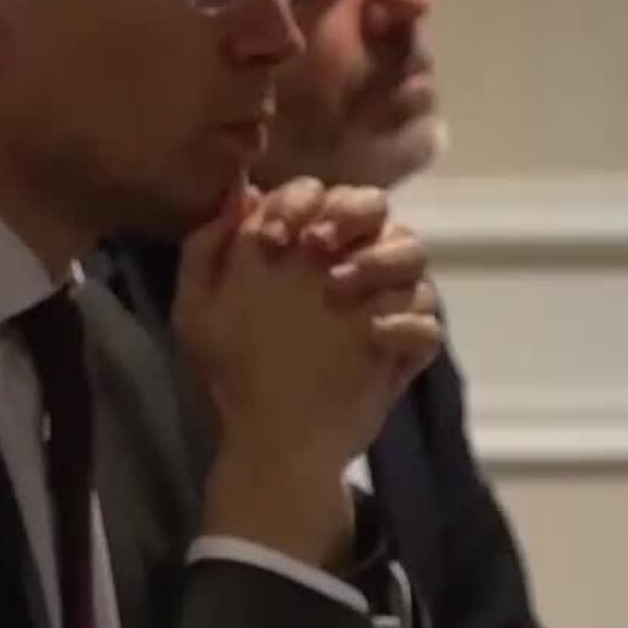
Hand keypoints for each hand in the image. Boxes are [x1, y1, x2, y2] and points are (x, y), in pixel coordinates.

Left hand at [174, 181, 439, 565]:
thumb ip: (206, 247)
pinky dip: (406, 323)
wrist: (268, 439)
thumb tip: (240, 188)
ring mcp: (381, 301)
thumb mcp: (199, 309)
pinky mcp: (405, 346)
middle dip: (351, 214)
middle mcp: (344, 262)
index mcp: (299, 245)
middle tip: (317, 247)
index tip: (271, 238)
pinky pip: (429, 320)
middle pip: (375, 206)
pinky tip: (372, 338)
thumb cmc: (229, 368)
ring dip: (381, 259)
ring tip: (338, 290)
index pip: (316, 193)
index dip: (298, 202)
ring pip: (412, 251)